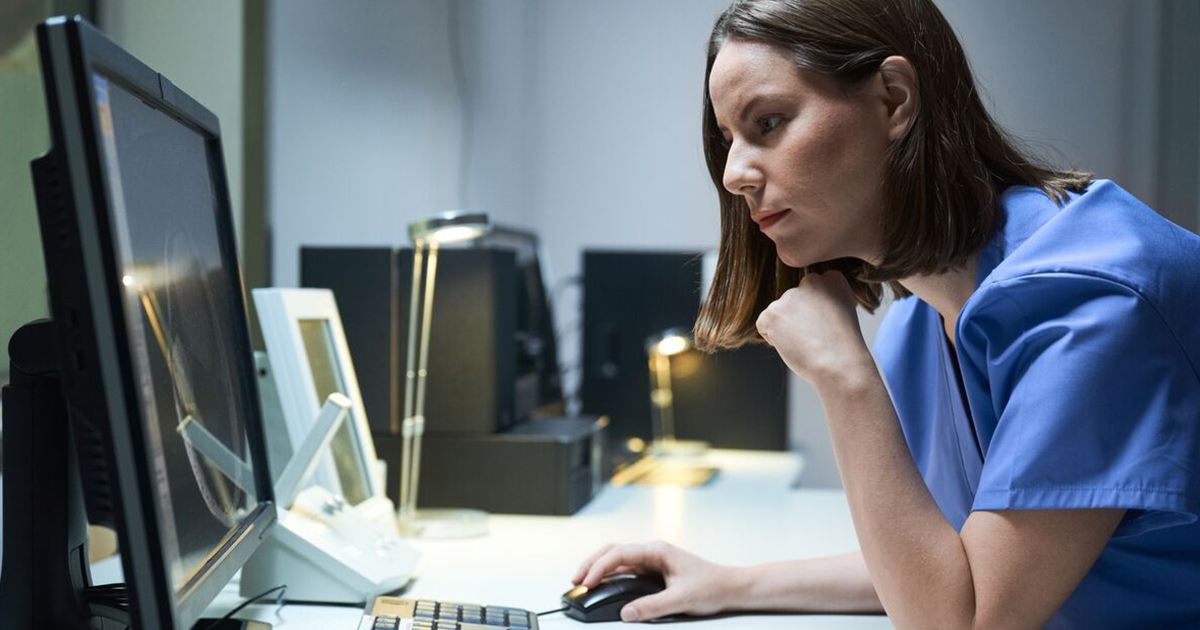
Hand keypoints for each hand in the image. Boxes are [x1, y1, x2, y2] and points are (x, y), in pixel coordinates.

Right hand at [571, 541, 739, 621]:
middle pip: (612, 551)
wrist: (730, 587)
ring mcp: (652, 561)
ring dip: (599, 568)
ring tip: (583, 582)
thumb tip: (626, 613)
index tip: (586, 581)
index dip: (599, 567)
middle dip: (591, 564)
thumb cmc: (712, 586)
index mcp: (657, 551)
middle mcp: (652, 552)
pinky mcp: (653, 571)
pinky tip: (603, 585)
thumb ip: (652, 606)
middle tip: (576, 580)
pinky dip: (610, 576)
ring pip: (617, 559)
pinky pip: (626, 569)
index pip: (619, 554)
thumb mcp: (681, 599)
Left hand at [755, 269, 871, 385]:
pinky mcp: (774, 311)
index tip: (828, 326)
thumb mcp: (841, 312)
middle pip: (792, 302)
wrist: (839, 364)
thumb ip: (822, 299)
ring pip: (778, 313)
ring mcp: (791, 295)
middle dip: (798, 320)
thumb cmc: (841, 347)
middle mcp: (811, 281)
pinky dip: (773, 338)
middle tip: (817, 336)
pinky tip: (793, 344)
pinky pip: (764, 324)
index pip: (810, 292)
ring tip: (807, 341)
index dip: (816, 315)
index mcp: (832, 278)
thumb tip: (800, 304)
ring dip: (786, 329)